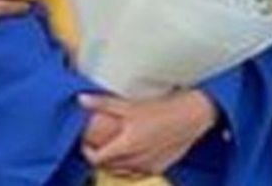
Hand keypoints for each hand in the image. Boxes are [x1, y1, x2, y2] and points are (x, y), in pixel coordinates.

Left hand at [79, 90, 218, 175]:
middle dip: (99, 157)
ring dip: (113, 163)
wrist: (190, 117)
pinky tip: (129, 155)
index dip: (87, 152)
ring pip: (122, 172)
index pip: (98, 159)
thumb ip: (103, 103)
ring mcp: (149, 166)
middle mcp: (136, 160)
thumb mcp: (129, 105)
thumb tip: (81, 99)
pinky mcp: (159, 167)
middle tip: (95, 144)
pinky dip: (128, 167)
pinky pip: (137, 172)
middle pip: (108, 166)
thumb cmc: (161, 110)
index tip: (85, 143)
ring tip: (110, 149)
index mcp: (127, 146)